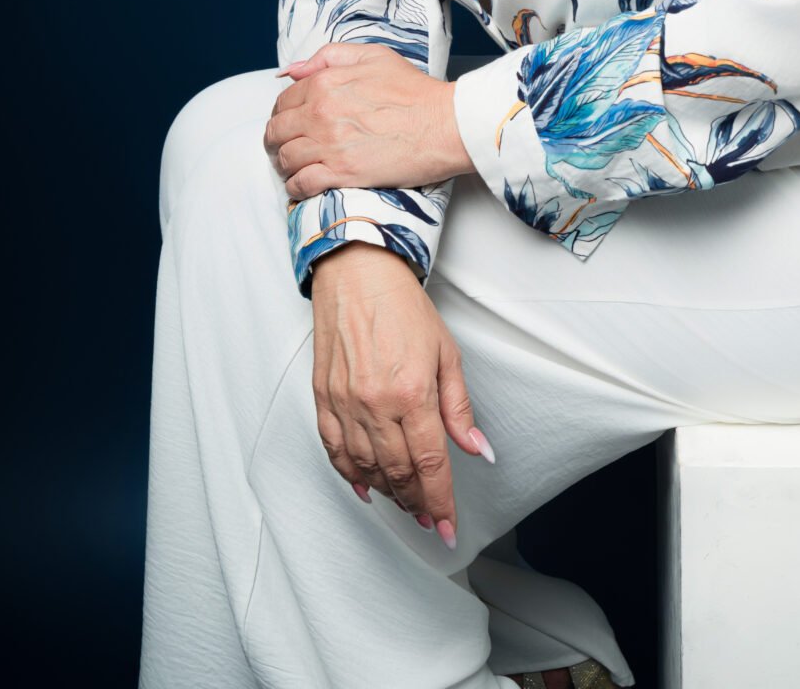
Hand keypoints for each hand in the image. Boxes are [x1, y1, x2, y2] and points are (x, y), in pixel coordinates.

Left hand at [265, 41, 473, 196]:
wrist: (444, 125)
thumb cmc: (414, 91)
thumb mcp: (373, 57)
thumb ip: (329, 57)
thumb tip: (293, 71)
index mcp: (325, 83)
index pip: (283, 101)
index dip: (282, 114)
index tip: (289, 124)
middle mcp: (320, 114)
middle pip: (276, 132)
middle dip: (275, 141)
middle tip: (284, 148)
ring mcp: (329, 145)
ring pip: (284, 159)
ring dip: (285, 165)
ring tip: (295, 168)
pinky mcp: (341, 174)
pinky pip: (301, 185)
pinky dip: (296, 187)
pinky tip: (304, 185)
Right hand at [310, 241, 494, 545]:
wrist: (358, 272)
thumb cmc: (404, 307)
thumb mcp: (446, 352)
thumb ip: (459, 407)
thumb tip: (477, 449)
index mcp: (412, 392)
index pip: (430, 463)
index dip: (440, 501)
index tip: (448, 527)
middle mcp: (375, 403)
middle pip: (398, 473)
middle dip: (417, 503)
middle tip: (430, 519)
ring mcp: (345, 402)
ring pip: (366, 468)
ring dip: (388, 493)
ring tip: (406, 503)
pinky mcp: (323, 397)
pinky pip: (334, 449)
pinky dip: (350, 474)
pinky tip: (365, 486)